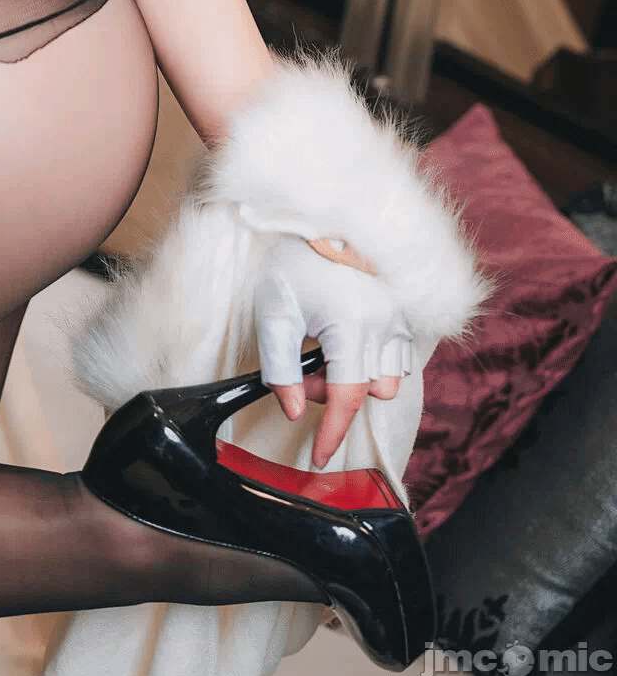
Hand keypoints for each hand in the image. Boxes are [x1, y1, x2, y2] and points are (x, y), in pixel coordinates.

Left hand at [255, 234, 411, 467]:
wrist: (316, 218)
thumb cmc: (293, 263)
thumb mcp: (273, 316)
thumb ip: (280, 369)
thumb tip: (294, 411)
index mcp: (352, 325)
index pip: (347, 399)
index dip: (332, 434)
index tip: (319, 457)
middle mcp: (384, 324)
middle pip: (367, 394)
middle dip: (332, 394)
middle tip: (301, 371)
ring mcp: (397, 316)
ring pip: (387, 381)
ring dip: (355, 381)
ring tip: (322, 355)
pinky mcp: (401, 311)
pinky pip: (397, 359)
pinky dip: (371, 364)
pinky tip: (343, 344)